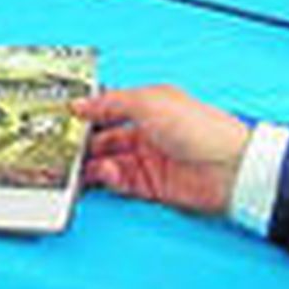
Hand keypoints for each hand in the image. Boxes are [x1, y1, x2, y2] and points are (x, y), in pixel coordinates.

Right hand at [73, 85, 250, 215]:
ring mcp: (147, 160)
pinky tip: (102, 173)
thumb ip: (110, 102)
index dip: (85, 111)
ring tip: (76, 162)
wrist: (230, 168)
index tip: (61, 115)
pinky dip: (106, 178)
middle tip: (58, 142)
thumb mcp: (149, 101)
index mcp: (146, 106)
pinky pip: (119, 182)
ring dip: (90, 161)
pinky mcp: (150, 186)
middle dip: (81, 139)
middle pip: (103, 136)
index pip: (106, 107)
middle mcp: (144, 132)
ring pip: (106, 160)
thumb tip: (80, 103)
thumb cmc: (201, 127)